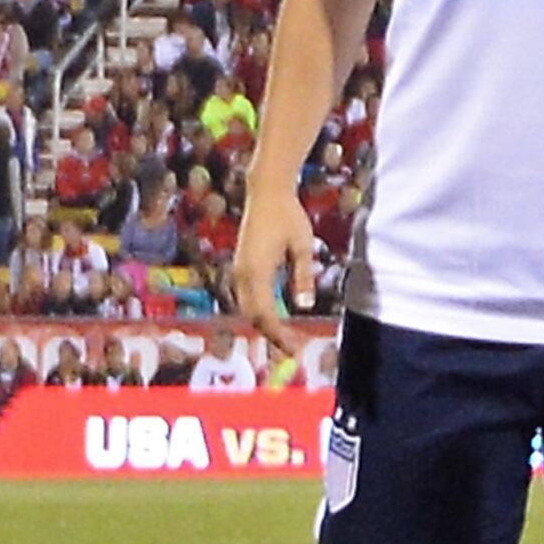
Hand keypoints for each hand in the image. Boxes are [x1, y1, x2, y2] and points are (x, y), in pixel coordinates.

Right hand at [228, 194, 311, 357]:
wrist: (266, 193)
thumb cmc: (288, 216)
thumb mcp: (303, 246)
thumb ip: (303, 276)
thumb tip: (304, 306)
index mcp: (256, 271)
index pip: (265, 314)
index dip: (278, 335)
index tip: (295, 349)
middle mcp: (242, 274)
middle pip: (253, 315)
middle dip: (272, 335)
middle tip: (294, 350)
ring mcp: (239, 271)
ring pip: (248, 308)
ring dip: (266, 325)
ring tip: (288, 339)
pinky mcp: (241, 267)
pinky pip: (248, 297)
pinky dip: (261, 311)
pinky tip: (278, 319)